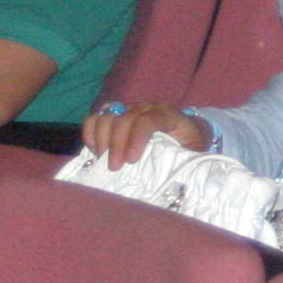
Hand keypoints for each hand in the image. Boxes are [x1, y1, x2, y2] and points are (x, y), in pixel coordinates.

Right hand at [80, 101, 206, 166]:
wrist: (186, 131)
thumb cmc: (187, 144)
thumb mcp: (190, 152)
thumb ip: (180, 159)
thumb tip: (167, 174)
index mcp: (168, 115)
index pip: (148, 120)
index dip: (136, 139)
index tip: (131, 160)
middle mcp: (147, 107)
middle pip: (124, 119)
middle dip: (116, 145)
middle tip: (114, 168)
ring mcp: (130, 109)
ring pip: (107, 116)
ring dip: (101, 140)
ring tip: (104, 161)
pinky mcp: (116, 115)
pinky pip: (95, 119)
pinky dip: (91, 135)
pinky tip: (96, 152)